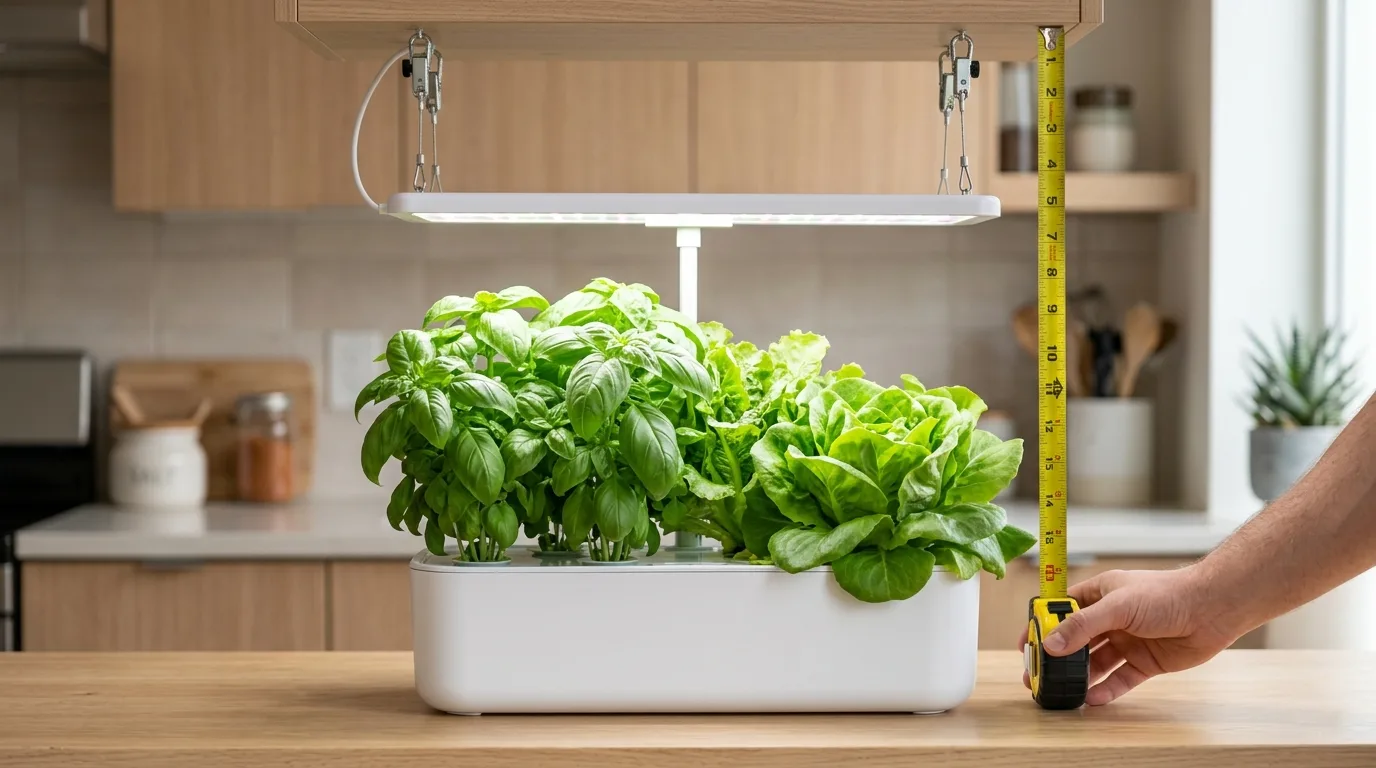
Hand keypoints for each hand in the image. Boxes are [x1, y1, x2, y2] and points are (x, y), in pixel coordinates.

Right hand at [1018, 565, 1240, 704]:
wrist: (1211, 609)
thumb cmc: (1166, 593)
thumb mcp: (1118, 605)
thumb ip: (1083, 626)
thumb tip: (1051, 645)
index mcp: (1099, 594)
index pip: (1061, 609)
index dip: (1043, 625)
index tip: (1027, 643)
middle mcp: (1110, 618)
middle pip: (1075, 640)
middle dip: (1057, 658)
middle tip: (1039, 675)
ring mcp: (1127, 641)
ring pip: (1095, 662)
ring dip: (1080, 676)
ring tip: (1063, 691)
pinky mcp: (1145, 662)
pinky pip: (1120, 679)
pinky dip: (1106, 689)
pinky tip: (1093, 698)